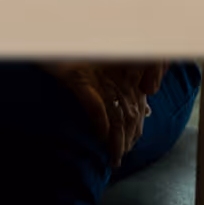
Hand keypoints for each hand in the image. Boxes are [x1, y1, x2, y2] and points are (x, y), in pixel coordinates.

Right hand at [43, 62, 167, 163]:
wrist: (55, 45)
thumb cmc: (79, 59)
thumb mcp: (107, 74)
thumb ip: (128, 91)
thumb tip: (148, 112)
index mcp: (124, 76)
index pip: (137, 108)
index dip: (136, 129)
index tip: (130, 147)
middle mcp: (115, 79)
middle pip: (129, 115)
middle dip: (127, 140)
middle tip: (119, 159)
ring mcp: (99, 81)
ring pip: (116, 115)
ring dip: (116, 140)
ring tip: (113, 158)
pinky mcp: (81, 82)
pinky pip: (97, 108)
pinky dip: (101, 126)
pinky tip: (100, 139)